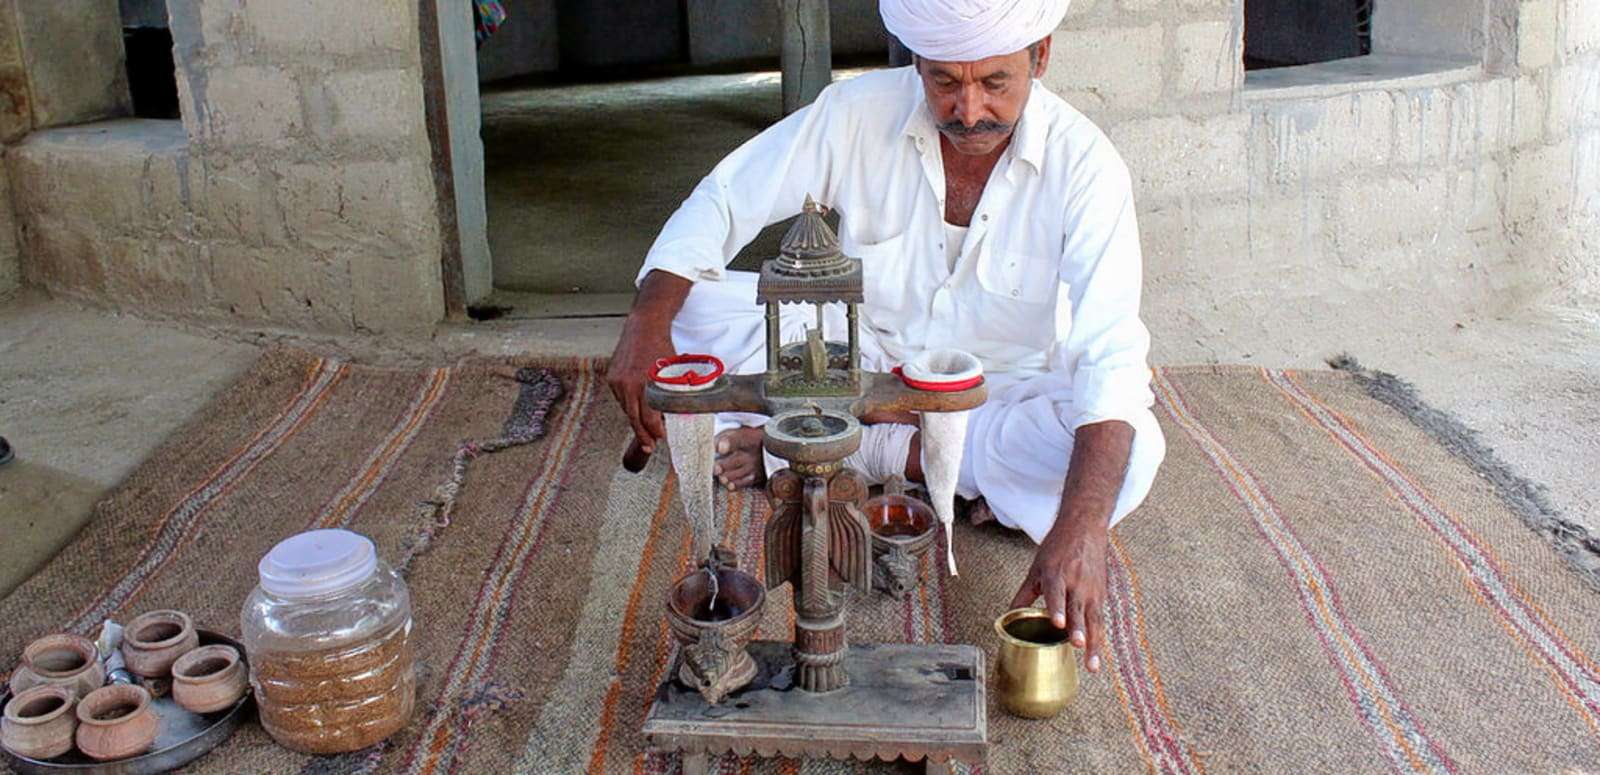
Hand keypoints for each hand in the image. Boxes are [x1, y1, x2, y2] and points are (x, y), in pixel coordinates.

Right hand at [606, 315, 674, 455]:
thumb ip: (673, 393)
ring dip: (636, 417)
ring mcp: (617, 381)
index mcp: (645, 384)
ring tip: (646, 425)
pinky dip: (629, 403)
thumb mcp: (673, 372)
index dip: (654, 430)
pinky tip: (638, 404)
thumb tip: (676, 414)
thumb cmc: (662, 347)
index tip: (660, 438)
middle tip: (650, 447)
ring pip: (626, 408)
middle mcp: (627, 384)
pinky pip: (620, 397)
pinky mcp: (611, 377)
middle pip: (633, 418)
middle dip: (642, 434)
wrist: (644, 326)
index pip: (648, 417)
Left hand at [1009, 523, 1108, 672]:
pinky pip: (1099, 619)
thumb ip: (1025, 594)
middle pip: (1077, 609)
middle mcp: (1076, 582)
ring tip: (1092, 664)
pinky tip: (1095, 655)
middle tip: (1077, 644)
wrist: (1084, 526)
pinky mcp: (1101, 594)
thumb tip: (1008, 616)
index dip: (1057, 608)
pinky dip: (1098, 636)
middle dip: (1078, 629)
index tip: (1058, 623)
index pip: (1056, 593)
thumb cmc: (1058, 548)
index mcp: (1056, 573)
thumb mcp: (1037, 567)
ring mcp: (1091, 589)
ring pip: (1093, 619)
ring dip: (1093, 642)